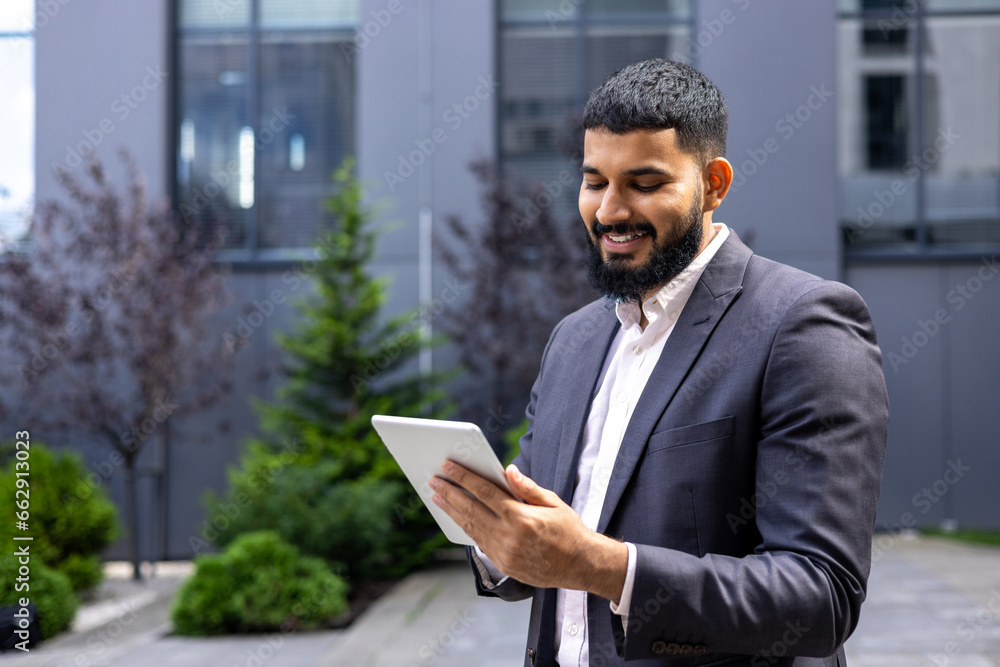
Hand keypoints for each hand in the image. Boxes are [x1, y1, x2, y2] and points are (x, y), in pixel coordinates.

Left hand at [430, 461, 627, 602]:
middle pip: (471, 510)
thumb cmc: (569, 530)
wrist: (581, 565)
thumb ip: (527, 487)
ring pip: (471, 528)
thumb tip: (508, 470)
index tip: (448, 467)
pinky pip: (480, 543)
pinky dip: (466, 529)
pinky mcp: (504, 565)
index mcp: (521, 516)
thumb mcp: (553, 502)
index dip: (464, 478)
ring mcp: (504, 553)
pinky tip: (457, 518)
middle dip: (450, 493)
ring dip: (452, 511)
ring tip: (438, 498)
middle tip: (434, 480)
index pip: (485, 492)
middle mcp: (509, 536)